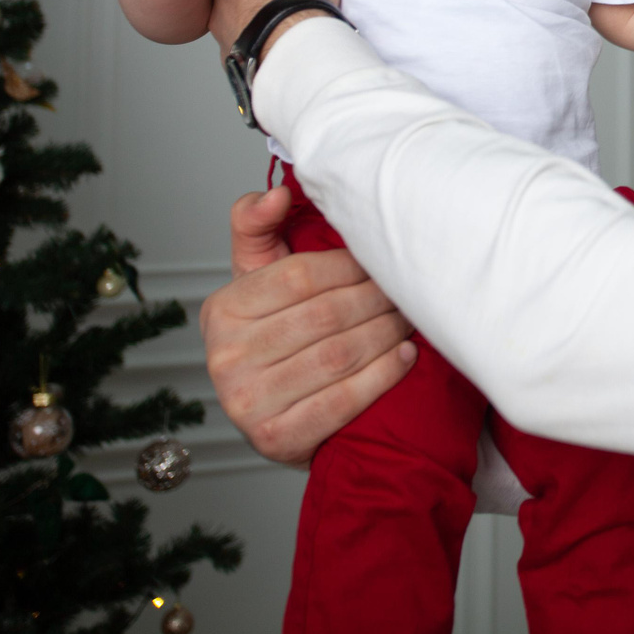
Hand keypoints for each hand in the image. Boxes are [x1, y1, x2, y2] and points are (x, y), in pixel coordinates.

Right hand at [200, 186, 415, 465]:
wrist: (278, 412)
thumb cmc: (276, 334)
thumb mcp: (259, 276)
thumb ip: (258, 226)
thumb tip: (274, 194)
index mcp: (222, 310)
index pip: (300, 277)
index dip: (351, 267)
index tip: (382, 261)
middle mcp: (226, 358)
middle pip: (325, 316)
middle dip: (378, 300)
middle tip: (409, 291)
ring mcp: (247, 403)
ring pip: (338, 356)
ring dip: (387, 334)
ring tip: (410, 320)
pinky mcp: (276, 440)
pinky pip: (342, 401)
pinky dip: (381, 376)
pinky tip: (403, 356)